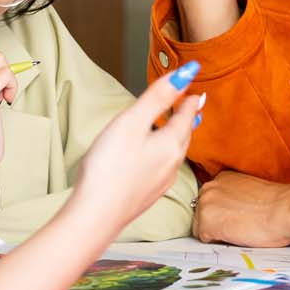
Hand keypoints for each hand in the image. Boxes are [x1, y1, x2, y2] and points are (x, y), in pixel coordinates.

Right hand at [62, 64, 204, 235]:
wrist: (96, 215)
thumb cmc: (109, 168)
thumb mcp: (132, 121)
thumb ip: (158, 97)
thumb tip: (186, 74)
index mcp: (170, 144)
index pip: (186, 115)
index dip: (187, 98)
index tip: (192, 88)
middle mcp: (171, 164)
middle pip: (184, 135)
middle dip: (186, 118)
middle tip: (189, 105)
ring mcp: (160, 182)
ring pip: (175, 153)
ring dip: (177, 137)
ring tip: (176, 128)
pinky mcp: (147, 194)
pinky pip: (163, 168)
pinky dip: (164, 154)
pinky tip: (154, 158)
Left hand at [193, 172, 289, 247]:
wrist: (285, 210)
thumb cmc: (278, 203)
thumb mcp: (250, 191)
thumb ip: (234, 197)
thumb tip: (230, 212)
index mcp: (222, 177)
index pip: (210, 201)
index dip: (222, 213)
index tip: (234, 218)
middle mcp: (209, 187)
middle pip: (201, 213)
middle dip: (215, 222)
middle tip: (238, 227)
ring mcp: (205, 205)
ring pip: (200, 227)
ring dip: (216, 232)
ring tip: (239, 232)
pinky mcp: (206, 223)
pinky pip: (204, 239)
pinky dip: (217, 242)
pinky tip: (236, 237)